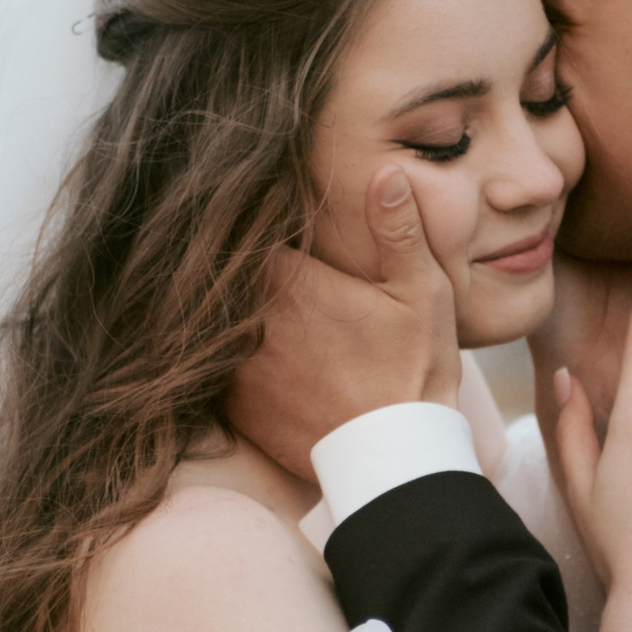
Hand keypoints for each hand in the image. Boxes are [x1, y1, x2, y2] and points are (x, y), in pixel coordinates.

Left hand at [227, 165, 459, 480]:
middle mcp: (250, 320)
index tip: (261, 220)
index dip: (250, 223)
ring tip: (247, 313)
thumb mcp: (421, 292)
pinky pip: (210, 369)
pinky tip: (249, 359)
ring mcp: (234, 365)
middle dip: (233, 268)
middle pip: (220, 276)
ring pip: (211, 323)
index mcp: (289, 281)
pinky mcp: (232, 405)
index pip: (243, 232)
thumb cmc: (414, 370)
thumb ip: (398, 229)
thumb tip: (386, 172)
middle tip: (250, 265)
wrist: (395, 460)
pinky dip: (221, 360)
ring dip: (225, 316)